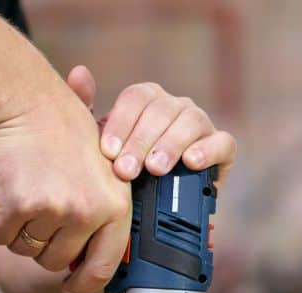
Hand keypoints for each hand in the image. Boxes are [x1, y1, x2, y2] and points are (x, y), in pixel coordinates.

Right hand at [0, 83, 130, 292]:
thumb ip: (100, 215)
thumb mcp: (102, 172)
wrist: (27, 103)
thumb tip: (88, 263)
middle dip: (41, 245)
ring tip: (22, 198)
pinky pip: (1, 235)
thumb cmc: (63, 132)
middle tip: (36, 214)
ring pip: (26, 249)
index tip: (71, 285)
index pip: (103, 266)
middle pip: (56, 261)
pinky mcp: (18, 206)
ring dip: (17, 232)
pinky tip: (2, 197)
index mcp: (114, 207)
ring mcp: (52, 210)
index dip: (84, 283)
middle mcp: (86, 212)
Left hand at [66, 66, 236, 185]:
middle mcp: (175, 106)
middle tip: (126, 171)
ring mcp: (201, 125)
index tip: (108, 152)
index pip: (135, 98)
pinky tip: (191, 162)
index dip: (122, 123)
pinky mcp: (222, 149)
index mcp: (147, 101)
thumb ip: (87, 112)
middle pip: (161, 109)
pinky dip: (208, 150)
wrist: (153, 210)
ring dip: (170, 144)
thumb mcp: (100, 148)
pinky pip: (222, 142)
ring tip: (155, 168)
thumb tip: (78, 72)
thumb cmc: (124, 172)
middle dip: (141, 141)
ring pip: (190, 121)